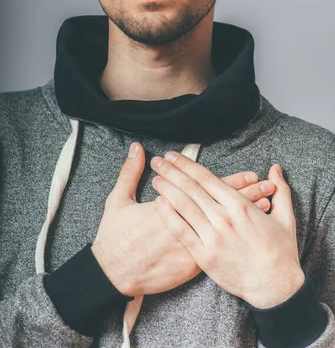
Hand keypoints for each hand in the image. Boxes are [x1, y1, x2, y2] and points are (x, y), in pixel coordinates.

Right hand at [92, 143, 274, 296]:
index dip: (232, 180)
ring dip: (247, 215)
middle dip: (247, 194)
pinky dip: (238, 237)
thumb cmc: (115, 237)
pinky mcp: (193, 263)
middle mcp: (186, 224)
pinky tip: (251, 231)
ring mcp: (192, 245)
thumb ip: (130, 172)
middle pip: (223, 205)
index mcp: (172, 205)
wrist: (114, 274)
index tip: (251, 174)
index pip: (208, 188)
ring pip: (227, 226)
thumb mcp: (119, 200)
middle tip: (266, 184)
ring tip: (267, 204)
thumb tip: (136, 149)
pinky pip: (222, 247)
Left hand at [151, 152, 304, 308]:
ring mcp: (213, 237)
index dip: (187, 164)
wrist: (275, 287)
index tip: (174, 155)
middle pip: (191, 188)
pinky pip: (182, 232)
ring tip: (155, 178)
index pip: (206, 178)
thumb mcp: (285, 218)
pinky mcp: (205, 256)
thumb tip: (275, 169)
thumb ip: (280, 190)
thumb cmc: (281, 252)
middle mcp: (224, 218)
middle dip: (172, 171)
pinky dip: (169, 216)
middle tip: (158, 161)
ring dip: (167, 189)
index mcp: (240, 206)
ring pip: (184, 206)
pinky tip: (159, 204)